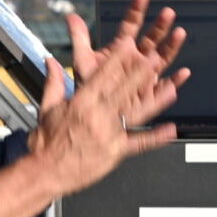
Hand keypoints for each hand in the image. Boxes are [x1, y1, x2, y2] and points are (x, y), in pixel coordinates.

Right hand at [26, 12, 190, 196]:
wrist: (44, 172)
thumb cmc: (45, 141)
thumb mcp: (47, 107)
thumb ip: (54, 82)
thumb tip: (50, 60)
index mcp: (81, 103)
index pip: (102, 76)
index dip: (117, 60)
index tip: (129, 45)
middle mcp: (97, 116)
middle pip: (123, 91)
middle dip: (140, 74)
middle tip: (155, 58)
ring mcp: (108, 134)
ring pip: (136, 114)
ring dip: (155, 101)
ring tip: (172, 89)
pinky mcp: (115, 153)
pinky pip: (139, 143)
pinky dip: (156, 138)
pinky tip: (171, 130)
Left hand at [66, 0, 184, 85]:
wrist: (92, 110)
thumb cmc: (89, 85)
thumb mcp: (83, 60)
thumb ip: (79, 38)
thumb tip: (70, 16)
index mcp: (122, 47)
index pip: (132, 24)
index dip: (137, 9)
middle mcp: (137, 58)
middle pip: (152, 38)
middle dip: (160, 25)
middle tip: (167, 12)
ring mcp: (146, 74)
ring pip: (162, 57)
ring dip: (171, 46)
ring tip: (179, 33)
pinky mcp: (151, 92)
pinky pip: (165, 87)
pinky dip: (175, 82)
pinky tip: (183, 73)